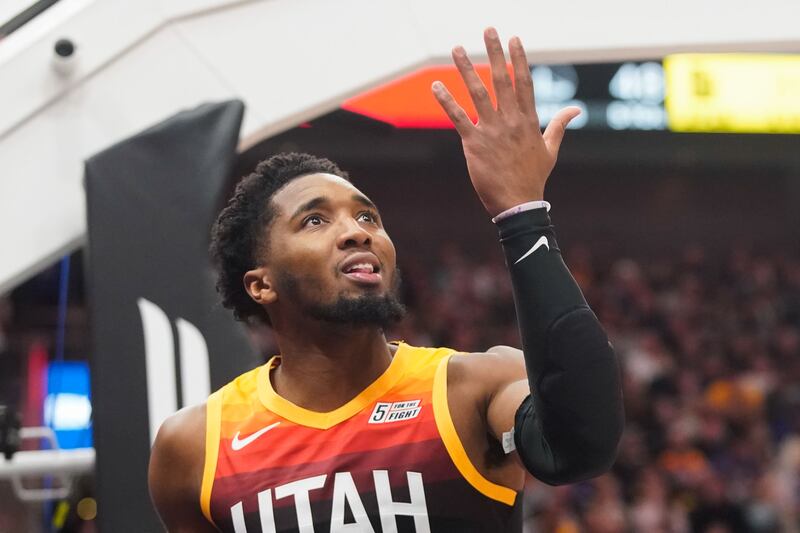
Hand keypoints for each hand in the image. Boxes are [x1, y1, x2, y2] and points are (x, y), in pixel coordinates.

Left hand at [432, 27, 580, 216]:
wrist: (518, 204)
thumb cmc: (534, 178)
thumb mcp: (550, 150)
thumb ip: (560, 126)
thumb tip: (576, 110)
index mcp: (529, 120)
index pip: (524, 82)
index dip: (519, 59)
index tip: (515, 39)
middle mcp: (511, 121)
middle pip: (502, 80)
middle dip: (495, 52)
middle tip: (488, 29)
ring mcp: (492, 131)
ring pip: (478, 93)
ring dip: (466, 69)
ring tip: (457, 48)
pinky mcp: (474, 144)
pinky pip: (458, 118)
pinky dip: (446, 101)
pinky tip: (435, 85)